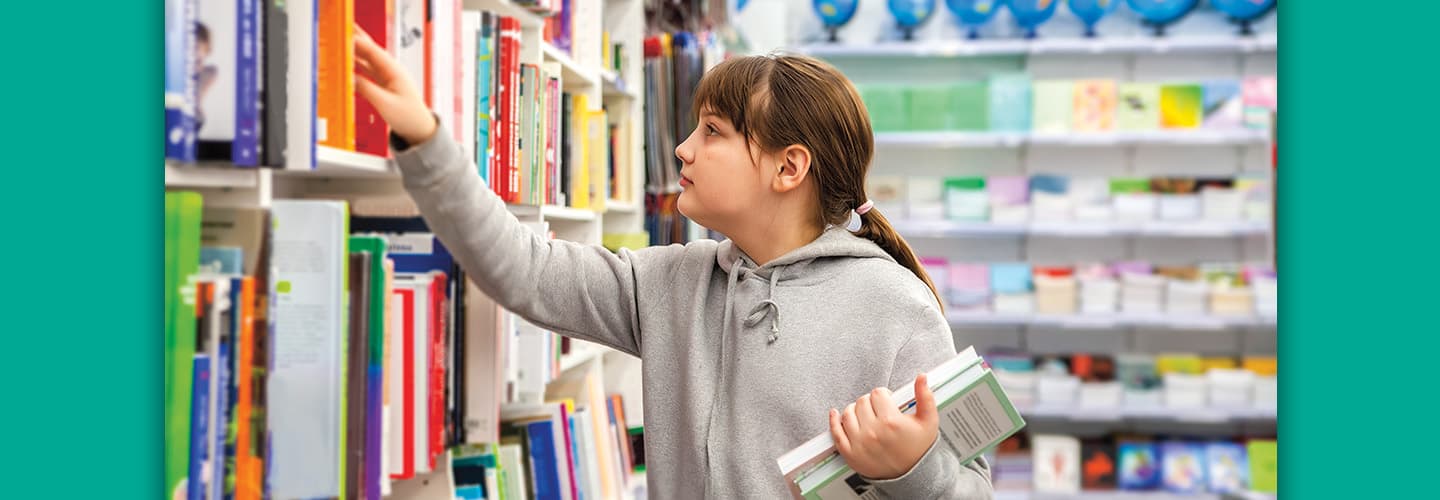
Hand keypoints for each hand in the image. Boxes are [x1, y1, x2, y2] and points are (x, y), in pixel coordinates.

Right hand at [353, 24, 437, 145]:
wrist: (419, 130)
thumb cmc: (410, 118)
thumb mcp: (385, 104)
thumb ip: (366, 89)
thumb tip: (350, 78)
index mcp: (395, 72)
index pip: (374, 51)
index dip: (358, 42)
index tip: (345, 36)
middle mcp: (392, 71)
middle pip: (371, 51)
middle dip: (357, 40)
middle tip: (343, 30)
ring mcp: (388, 77)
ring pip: (368, 60)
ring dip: (355, 51)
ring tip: (342, 42)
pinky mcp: (384, 85)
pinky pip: (368, 70)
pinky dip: (357, 65)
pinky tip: (349, 62)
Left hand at [828, 374, 938, 480]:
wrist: (912, 476)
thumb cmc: (919, 449)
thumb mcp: (929, 421)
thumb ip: (925, 397)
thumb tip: (921, 377)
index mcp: (891, 421)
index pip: (878, 393)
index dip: (883, 395)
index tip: (887, 401)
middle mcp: (873, 432)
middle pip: (862, 401)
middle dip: (870, 402)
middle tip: (878, 410)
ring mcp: (859, 443)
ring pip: (847, 413)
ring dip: (855, 410)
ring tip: (864, 415)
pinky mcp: (850, 454)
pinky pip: (836, 433)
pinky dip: (833, 421)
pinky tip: (835, 414)